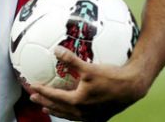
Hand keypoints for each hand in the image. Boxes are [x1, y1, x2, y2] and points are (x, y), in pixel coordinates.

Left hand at [29, 46, 147, 120]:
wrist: (132, 87)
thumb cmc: (111, 77)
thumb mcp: (89, 67)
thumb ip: (71, 59)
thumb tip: (56, 49)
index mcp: (77, 102)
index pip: (54, 97)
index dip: (41, 91)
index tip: (31, 86)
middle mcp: (82, 113)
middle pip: (58, 108)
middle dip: (44, 102)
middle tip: (33, 98)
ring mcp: (91, 117)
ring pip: (68, 115)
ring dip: (56, 110)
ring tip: (47, 107)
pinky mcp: (100, 117)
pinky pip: (79, 117)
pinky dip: (70, 112)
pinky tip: (70, 109)